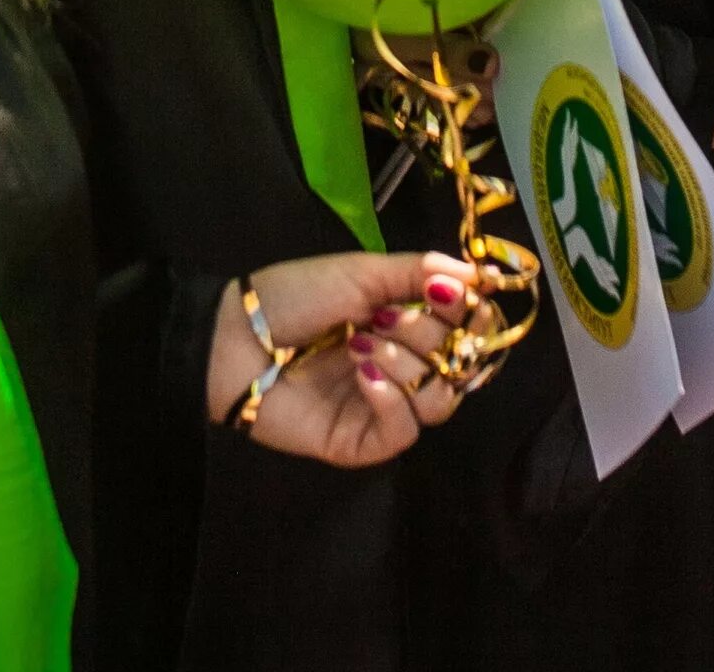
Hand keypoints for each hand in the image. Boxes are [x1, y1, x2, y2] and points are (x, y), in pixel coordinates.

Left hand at [208, 252, 495, 467]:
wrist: (237, 336)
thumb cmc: (294, 296)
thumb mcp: (359, 272)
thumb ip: (418, 273)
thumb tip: (477, 275)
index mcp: (406, 324)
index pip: (467, 331)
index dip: (472, 316)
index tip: (459, 298)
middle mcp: (404, 367)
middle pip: (460, 365)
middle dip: (430, 334)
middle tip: (383, 316)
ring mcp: (385, 408)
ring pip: (438, 399)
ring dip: (407, 363)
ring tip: (362, 342)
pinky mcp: (364, 442)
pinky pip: (404, 430)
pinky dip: (390, 398)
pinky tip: (363, 373)